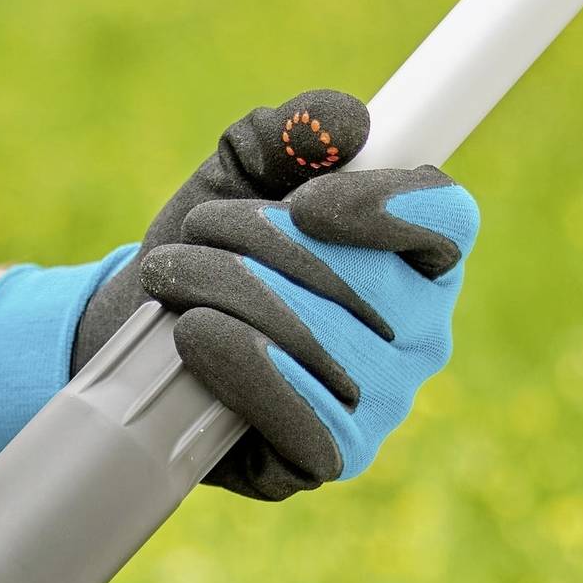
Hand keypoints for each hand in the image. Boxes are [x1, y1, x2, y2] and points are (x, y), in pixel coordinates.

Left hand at [72, 89, 479, 498]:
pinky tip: (197, 337)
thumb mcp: (237, 171)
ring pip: (326, 343)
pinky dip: (245, 370)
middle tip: (198, 232)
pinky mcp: (328, 458)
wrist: (134, 332)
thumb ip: (288, 131)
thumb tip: (345, 124)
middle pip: (366, 280)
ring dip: (234, 297)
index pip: (448, 220)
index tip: (309, 201)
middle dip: (264, 245)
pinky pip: (308, 421)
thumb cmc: (206, 246)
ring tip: (174, 279)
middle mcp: (418, 335)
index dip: (388, 207)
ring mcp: (380, 404)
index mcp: (419, 257)